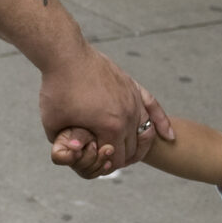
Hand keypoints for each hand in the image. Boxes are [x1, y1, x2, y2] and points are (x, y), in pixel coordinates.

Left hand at [37, 44, 169, 177]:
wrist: (66, 56)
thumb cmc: (57, 90)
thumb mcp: (53, 125)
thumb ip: (63, 144)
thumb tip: (72, 155)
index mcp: (110, 128)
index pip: (116, 159)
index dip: (106, 166)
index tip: (97, 165)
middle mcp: (127, 115)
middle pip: (132, 148)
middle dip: (122, 158)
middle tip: (109, 160)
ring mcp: (133, 99)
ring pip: (146, 131)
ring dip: (141, 146)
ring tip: (133, 154)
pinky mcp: (132, 87)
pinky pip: (153, 107)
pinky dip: (162, 123)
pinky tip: (168, 136)